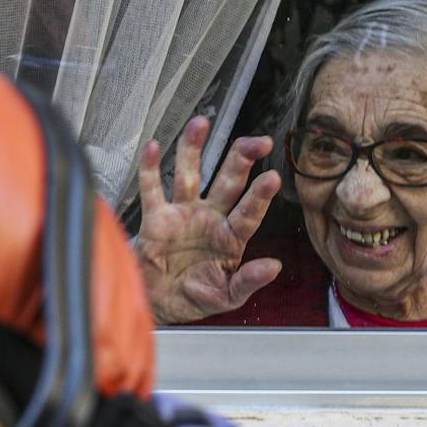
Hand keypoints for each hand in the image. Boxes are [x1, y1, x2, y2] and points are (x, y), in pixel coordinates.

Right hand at [132, 116, 281, 323]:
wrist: (159, 303)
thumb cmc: (196, 296)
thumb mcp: (227, 296)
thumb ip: (248, 281)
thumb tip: (274, 266)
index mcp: (231, 236)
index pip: (249, 211)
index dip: (260, 195)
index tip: (273, 177)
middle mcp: (210, 217)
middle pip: (228, 181)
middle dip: (242, 159)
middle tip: (258, 141)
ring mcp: (183, 213)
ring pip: (189, 174)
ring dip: (193, 148)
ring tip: (201, 123)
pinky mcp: (156, 217)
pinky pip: (153, 188)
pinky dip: (151, 168)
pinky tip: (154, 147)